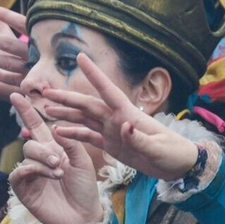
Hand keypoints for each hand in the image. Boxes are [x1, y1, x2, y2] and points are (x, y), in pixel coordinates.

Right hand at [7, 92, 107, 223]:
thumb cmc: (85, 189)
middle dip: (44, 147)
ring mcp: (30, 174)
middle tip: (59, 161)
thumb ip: (70, 143)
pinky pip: (19, 172)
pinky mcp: (24, 189)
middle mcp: (40, 159)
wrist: (84, 215)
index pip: (37, 126)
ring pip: (27, 154)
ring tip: (59, 171)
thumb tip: (55, 128)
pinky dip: (33, 171)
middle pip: (31, 140)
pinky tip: (48, 175)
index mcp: (54, 148)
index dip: (27, 111)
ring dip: (44, 160)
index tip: (18, 94)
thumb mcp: (82, 161)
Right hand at [37, 54, 199, 180]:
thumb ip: (139, 138)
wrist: (180, 166)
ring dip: (66, 113)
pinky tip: (58, 131)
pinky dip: (74, 133)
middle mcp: (118, 119)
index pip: (109, 91)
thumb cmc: (173, 154)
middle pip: (88, 105)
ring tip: (45, 108)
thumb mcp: (158, 148)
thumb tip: (124, 125)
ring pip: (85, 118)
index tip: (81, 57)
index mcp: (130, 115)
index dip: (95, 75)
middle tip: (44, 92)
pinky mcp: (113, 145)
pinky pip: (89, 136)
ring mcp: (114, 131)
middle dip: (67, 98)